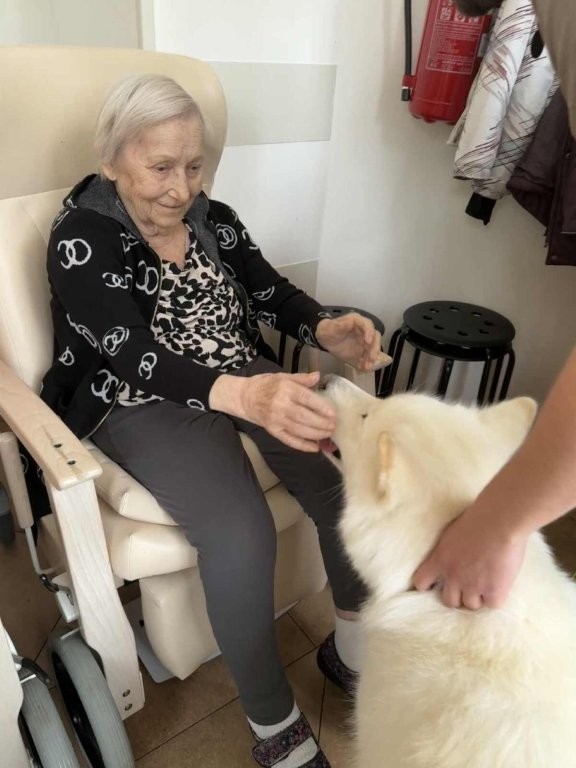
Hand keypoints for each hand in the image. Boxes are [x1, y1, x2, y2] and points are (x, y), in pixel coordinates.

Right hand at [209, 370, 335, 451]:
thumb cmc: (266, 385)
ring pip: (299, 430)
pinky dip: (303, 445)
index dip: (321, 407)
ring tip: (328, 434)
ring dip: (316, 434)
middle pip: (304, 416)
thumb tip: (318, 376)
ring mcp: (276, 420)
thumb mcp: (283, 376)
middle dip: (322, 423)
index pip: (306, 398)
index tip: (333, 413)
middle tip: (334, 426)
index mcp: (285, 389)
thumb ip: (302, 378)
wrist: (245, 397)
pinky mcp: (273, 431)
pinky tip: (315, 447)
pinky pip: (289, 440)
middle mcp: (281, 405)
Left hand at [315, 313, 389, 371]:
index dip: (369, 332)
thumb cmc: (328, 330)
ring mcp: (364, 341)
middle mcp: (364, 330)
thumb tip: (350, 321)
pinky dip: (367, 363)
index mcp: (357, 321)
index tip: (368, 342)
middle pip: (375, 337)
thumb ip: (340, 324)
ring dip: (371, 357)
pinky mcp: (362, 350)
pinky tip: (363, 368)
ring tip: (366, 367)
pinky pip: (368, 356)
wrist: (325, 340)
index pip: (367, 325)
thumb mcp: (331, 327)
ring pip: (373, 347)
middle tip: (371, 358)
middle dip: (374, 348)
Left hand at [412, 507, 528, 609]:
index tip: (433, 585)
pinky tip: (500, 585)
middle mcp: (453, 576)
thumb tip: (452, 555)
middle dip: (458, 596)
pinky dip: (496, 598)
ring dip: (478, 598)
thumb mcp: (452, 532)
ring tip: (486, 584)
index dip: (427, 586)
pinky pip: (492, 605)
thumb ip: (449, 549)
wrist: (499, 521)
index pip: (421, 582)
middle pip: (449, 601)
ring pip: (471, 605)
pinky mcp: (494, 591)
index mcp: (440, 559)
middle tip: (467, 586)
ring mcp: (473, 586)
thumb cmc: (477, 518)